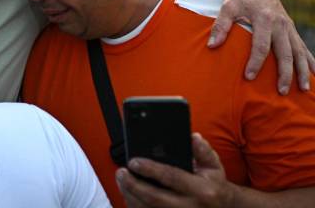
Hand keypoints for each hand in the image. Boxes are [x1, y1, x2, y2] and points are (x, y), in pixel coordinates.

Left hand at [116, 133, 236, 207]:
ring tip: (122, 182)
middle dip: (133, 186)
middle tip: (121, 173)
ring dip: (131, 196)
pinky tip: (130, 195)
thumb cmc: (216, 188)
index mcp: (202, 190)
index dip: (150, 169)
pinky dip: (137, 206)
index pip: (171, 177)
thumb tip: (192, 137)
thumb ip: (203, 151)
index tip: (133, 162)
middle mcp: (190, 207)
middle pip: (154, 199)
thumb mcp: (214, 167)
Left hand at [208, 0, 314, 93]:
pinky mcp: (291, 29)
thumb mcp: (227, 7)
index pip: (261, 45)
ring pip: (298, 51)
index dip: (255, 62)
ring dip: (301, 71)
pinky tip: (314, 73)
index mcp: (264, 18)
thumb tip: (212, 46)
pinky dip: (309, 60)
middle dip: (284, 73)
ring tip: (303, 89)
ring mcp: (288, 27)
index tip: (249, 77)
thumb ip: (220, 26)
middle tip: (281, 92)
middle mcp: (280, 24)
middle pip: (285, 52)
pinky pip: (303, 47)